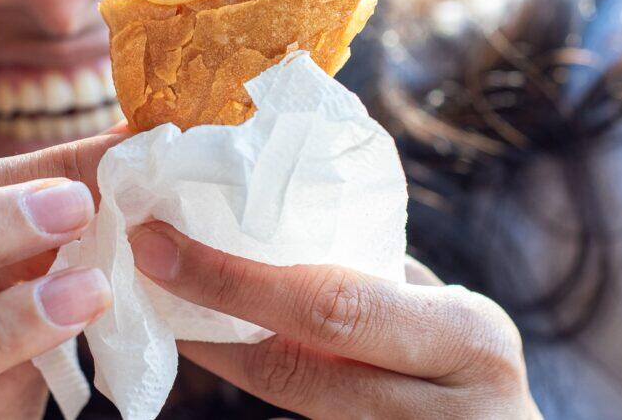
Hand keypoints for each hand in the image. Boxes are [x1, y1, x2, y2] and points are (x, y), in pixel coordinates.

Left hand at [130, 222, 541, 418]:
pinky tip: (213, 345)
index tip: (162, 243)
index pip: (331, 307)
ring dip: (218, 353)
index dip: (233, 281)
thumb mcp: (450, 313)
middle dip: (210, 313)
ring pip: (285, 403)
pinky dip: (247, 380)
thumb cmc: (473, 363)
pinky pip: (296, 418)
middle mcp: (443, 407)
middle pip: (294, 367)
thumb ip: (377, 280)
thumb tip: (271, 221)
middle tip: (148, 265)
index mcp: (466, 340)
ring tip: (169, 301)